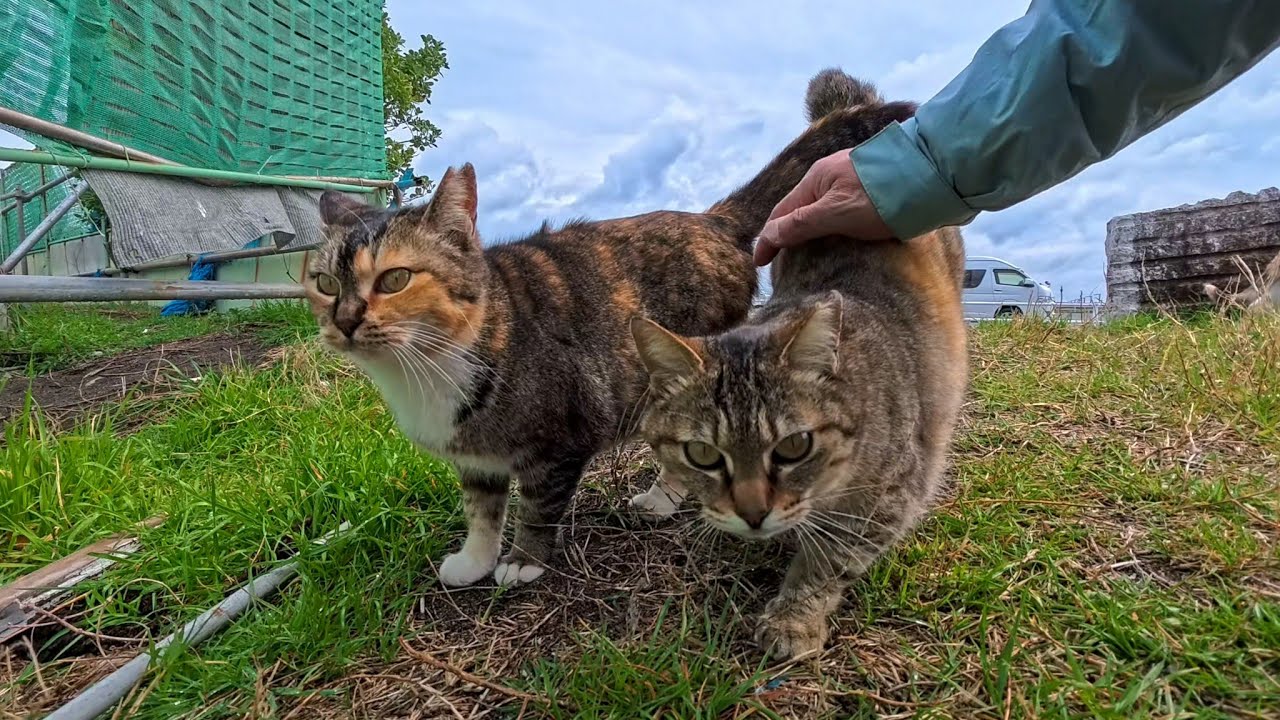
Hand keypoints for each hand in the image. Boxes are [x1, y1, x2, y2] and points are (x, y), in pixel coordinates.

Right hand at [753, 150, 894, 265]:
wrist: (933, 175)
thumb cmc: (882, 197)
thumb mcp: (835, 214)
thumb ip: (800, 225)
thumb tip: (768, 236)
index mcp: (816, 178)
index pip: (782, 213)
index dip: (768, 239)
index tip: (759, 263)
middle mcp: (832, 174)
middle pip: (801, 208)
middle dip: (787, 232)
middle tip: (779, 261)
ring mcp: (854, 178)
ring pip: (823, 207)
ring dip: (810, 228)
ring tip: (805, 253)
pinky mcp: (875, 186)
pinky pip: (843, 207)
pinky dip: (831, 224)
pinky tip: (838, 235)